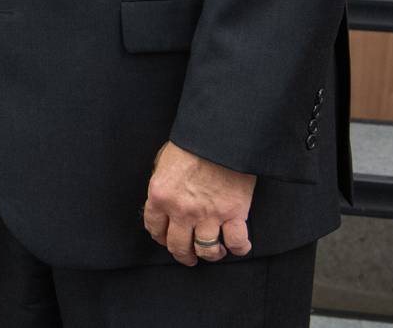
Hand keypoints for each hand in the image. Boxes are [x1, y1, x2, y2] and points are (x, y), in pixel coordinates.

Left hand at [142, 141, 255, 264]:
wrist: (219, 136)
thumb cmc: (191, 144)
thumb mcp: (163, 162)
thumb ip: (162, 185)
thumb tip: (162, 202)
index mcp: (160, 195)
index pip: (154, 228)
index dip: (160, 237)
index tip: (166, 239)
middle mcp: (182, 210)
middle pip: (178, 246)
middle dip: (182, 254)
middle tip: (188, 256)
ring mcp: (209, 214)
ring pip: (206, 250)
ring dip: (209, 254)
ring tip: (213, 251)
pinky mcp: (235, 214)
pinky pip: (237, 243)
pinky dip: (238, 248)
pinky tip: (236, 246)